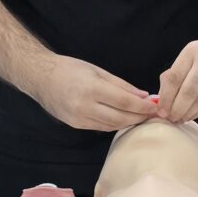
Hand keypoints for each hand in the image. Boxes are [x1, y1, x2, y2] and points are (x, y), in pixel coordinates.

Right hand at [33, 55, 156, 131]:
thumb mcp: (98, 71)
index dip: (143, 107)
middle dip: (139, 117)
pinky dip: (115, 124)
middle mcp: (85, 107)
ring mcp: (79, 119)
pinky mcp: (76, 125)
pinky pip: (101, 127)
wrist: (41, 78)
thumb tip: (143, 96)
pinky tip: (124, 118)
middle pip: (121, 118)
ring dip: (129, 122)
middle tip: (154, 113)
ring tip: (142, 116)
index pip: (125, 102)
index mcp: (92, 89)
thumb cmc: (70, 69)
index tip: (156, 106)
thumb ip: (122, 85)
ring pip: (112, 125)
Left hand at [157, 33, 197, 123]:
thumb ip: (176, 73)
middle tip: (170, 118)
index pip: (174, 77)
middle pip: (188, 91)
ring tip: (179, 119)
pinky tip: (192, 115)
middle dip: (177, 108)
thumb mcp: (192, 54)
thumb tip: (161, 97)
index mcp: (192, 52)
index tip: (161, 110)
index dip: (166, 97)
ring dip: (188, 113)